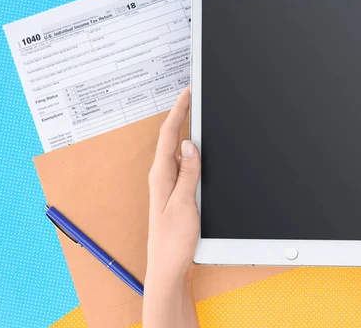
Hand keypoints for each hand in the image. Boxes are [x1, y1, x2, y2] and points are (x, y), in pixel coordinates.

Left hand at [144, 87, 199, 327]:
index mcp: (161, 175)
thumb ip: (188, 172)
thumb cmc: (173, 241)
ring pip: (178, 151)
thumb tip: (191, 144)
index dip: (179, 111)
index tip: (187, 93)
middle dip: (182, 115)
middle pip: (172, 139)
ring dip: (187, 133)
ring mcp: (168, 185)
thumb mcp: (185, 203)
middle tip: (194, 97)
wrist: (168, 268)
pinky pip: (184, 166)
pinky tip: (199, 152)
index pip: (170, 135)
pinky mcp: (176, 194)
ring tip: (197, 116)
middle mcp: (162, 177)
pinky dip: (192, 153)